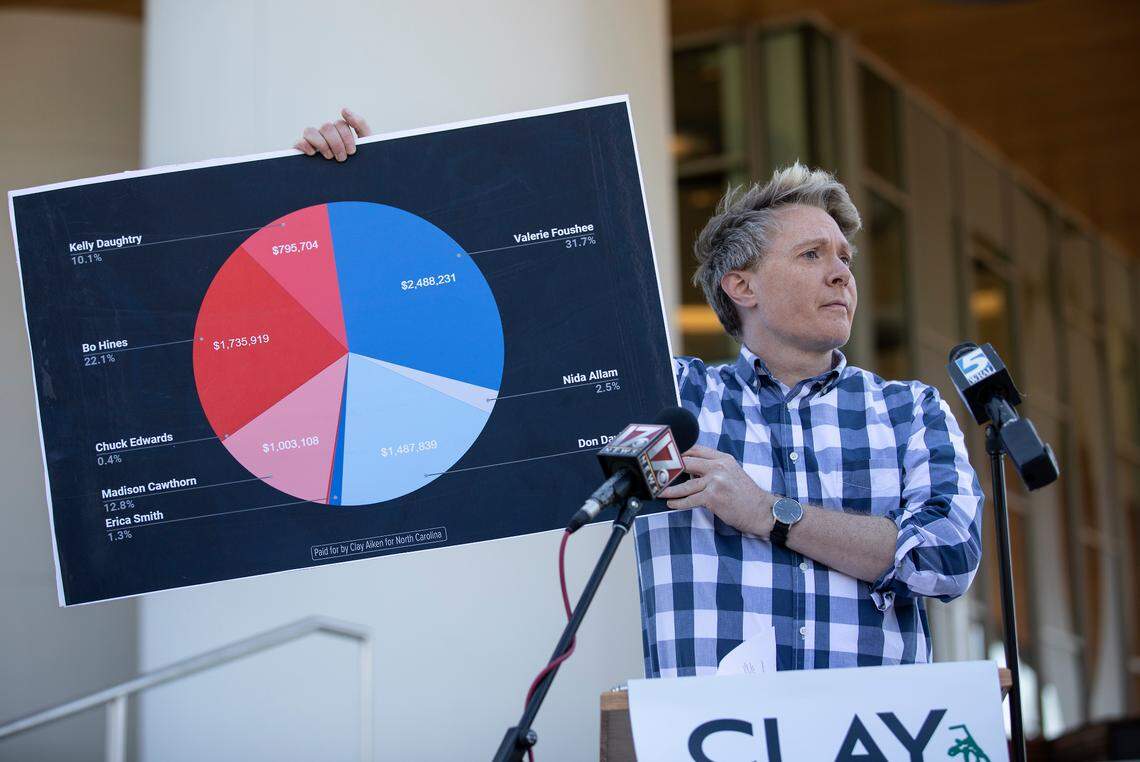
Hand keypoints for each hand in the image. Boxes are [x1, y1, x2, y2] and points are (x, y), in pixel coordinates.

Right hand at [294, 107, 371, 160]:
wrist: (350, 186)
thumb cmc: (357, 164)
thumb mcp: (364, 145)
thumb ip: (360, 125)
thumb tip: (343, 109)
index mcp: (339, 132)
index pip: (340, 124)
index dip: (347, 137)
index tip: (352, 152)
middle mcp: (324, 134)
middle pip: (327, 126)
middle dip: (336, 143)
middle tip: (342, 158)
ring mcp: (312, 141)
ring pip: (311, 130)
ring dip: (322, 144)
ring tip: (329, 157)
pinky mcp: (301, 150)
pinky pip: (299, 141)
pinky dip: (306, 146)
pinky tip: (313, 154)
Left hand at [658, 445, 775, 537]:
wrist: (761, 511)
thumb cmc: (746, 495)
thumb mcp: (732, 472)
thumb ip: (714, 467)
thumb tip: (690, 468)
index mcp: (723, 458)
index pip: (695, 449)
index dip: (678, 451)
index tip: (664, 455)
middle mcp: (719, 467)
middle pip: (686, 462)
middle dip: (668, 467)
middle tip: (655, 471)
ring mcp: (716, 481)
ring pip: (685, 484)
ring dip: (668, 489)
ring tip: (658, 491)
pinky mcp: (713, 497)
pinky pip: (690, 500)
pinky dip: (678, 503)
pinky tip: (671, 504)